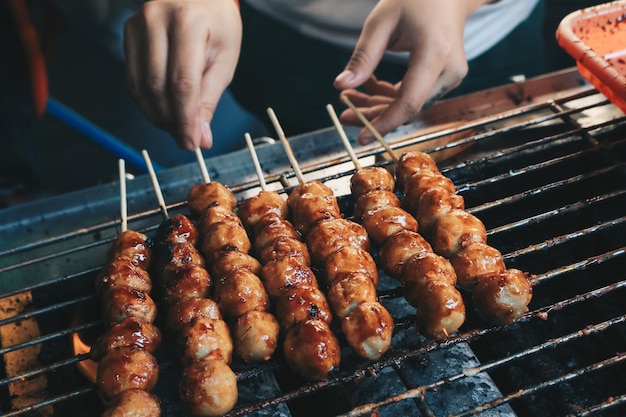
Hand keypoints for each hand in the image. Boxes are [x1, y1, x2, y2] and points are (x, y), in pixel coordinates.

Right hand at [124, 0, 241, 150]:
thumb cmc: (217, 26)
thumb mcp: (224, 60)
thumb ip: (209, 100)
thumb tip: (199, 138)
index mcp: (189, 22)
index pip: (182, 83)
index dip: (185, 119)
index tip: (192, 143)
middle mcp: (157, 19)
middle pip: (157, 86)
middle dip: (171, 121)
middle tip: (186, 140)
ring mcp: (138, 24)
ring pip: (140, 86)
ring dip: (157, 115)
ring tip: (176, 127)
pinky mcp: (127, 33)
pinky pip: (133, 78)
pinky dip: (147, 102)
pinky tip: (163, 111)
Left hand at [334, 0, 488, 143]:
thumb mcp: (381, 23)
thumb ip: (363, 57)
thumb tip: (340, 86)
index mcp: (435, 54)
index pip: (410, 102)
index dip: (385, 123)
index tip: (361, 137)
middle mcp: (449, 71)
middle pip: (409, 107)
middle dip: (375, 115)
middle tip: (344, 115)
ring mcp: (450, 76)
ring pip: (410, 104)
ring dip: (380, 105)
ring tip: (350, 98)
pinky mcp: (445, 78)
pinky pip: (416, 95)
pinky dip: (392, 96)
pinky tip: (369, 86)